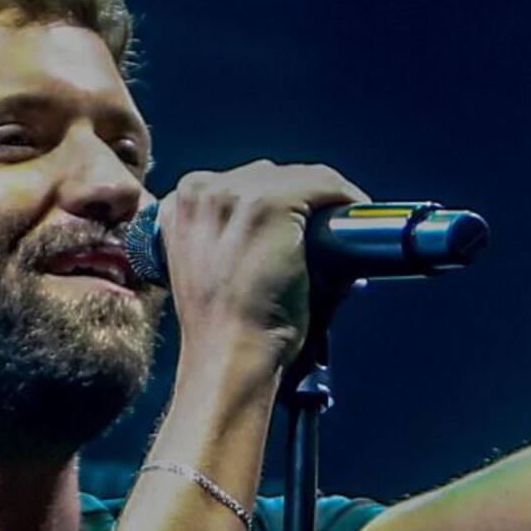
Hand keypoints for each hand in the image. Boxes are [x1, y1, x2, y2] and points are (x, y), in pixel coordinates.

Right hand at [152, 160, 371, 368]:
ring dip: (319, 200)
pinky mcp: (272, 202)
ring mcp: (236, 195)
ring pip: (297, 179)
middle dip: (294, 201)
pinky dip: (345, 198)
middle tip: (316, 235)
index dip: (270, 203)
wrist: (228, 353)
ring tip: (335, 231)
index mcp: (177, 207)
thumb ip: (223, 240)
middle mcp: (201, 192)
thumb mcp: (204, 271)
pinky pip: (323, 184)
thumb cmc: (220, 328)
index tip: (292, 225)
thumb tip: (285, 231)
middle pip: (266, 177)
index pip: (237, 186)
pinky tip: (353, 214)